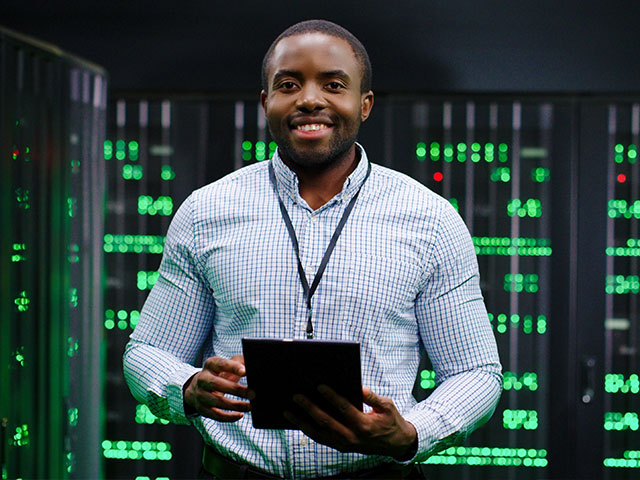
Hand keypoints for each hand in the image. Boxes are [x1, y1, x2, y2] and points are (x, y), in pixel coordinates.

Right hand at [184, 355, 250, 421]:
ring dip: (236, 405)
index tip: (245, 372)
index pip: (221, 364)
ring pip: (218, 402)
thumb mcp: (227, 364)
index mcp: (210, 364)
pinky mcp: (201, 408)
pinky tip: (240, 414)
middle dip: (236, 390)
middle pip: (217, 384)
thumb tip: (253, 364)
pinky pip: (216, 415)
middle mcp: (202, 379)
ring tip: (250, 406)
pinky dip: (229, 417)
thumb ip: (240, 362)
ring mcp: (200, 394)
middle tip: (253, 393)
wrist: (198, 386)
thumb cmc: (219, 374)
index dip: (233, 368)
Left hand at [284, 386, 416, 459]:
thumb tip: (359, 387)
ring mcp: (345, 444)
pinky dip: (308, 430)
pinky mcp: (342, 447)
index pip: (344, 409)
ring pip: (319, 434)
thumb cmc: (391, 421)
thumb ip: (372, 397)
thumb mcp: (387, 406)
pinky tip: (298, 421)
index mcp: (364, 425)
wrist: (396, 445)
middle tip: (297, 396)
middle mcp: (352, 437)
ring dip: (302, 422)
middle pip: (326, 422)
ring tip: (288, 411)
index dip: (331, 396)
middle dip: (309, 408)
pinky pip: (322, 439)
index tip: (319, 386)